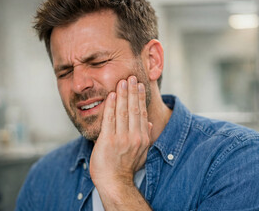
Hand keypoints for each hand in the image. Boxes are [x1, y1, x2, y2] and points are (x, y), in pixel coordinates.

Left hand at [90, 75, 152, 193]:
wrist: (114, 182)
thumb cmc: (125, 168)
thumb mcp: (141, 153)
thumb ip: (145, 137)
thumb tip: (150, 123)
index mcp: (142, 138)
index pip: (141, 113)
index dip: (140, 98)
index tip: (139, 85)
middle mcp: (134, 137)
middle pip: (133, 109)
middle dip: (132, 91)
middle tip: (131, 77)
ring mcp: (121, 138)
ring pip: (122, 111)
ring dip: (122, 94)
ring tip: (122, 81)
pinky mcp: (108, 140)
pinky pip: (109, 119)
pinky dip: (111, 105)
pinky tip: (112, 95)